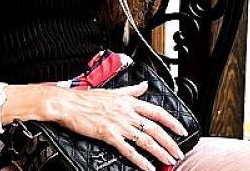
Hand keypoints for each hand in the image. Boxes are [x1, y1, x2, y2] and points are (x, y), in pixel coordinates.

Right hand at [54, 81, 186, 170]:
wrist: (68, 103)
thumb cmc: (87, 98)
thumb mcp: (112, 90)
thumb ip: (131, 90)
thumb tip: (144, 86)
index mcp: (128, 101)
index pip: (156, 111)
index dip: (172, 122)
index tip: (181, 130)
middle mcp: (126, 112)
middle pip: (154, 128)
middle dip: (169, 142)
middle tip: (178, 152)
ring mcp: (118, 124)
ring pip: (145, 140)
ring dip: (160, 152)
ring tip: (169, 160)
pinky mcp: (108, 134)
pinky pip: (129, 149)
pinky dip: (140, 160)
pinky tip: (148, 167)